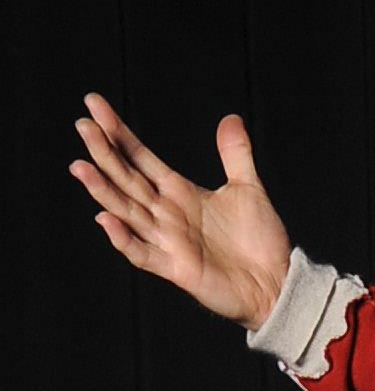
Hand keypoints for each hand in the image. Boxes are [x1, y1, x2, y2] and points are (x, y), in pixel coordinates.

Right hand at [69, 94, 291, 328]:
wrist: (277, 285)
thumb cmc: (260, 241)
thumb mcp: (248, 189)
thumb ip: (235, 154)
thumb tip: (231, 118)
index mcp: (179, 192)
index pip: (140, 157)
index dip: (118, 133)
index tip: (95, 105)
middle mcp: (167, 214)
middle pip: (127, 179)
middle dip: (105, 153)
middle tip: (82, 125)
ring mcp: (169, 241)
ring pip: (127, 211)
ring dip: (103, 190)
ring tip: (80, 167)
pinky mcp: (177, 268)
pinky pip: (143, 254)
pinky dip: (124, 239)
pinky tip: (106, 220)